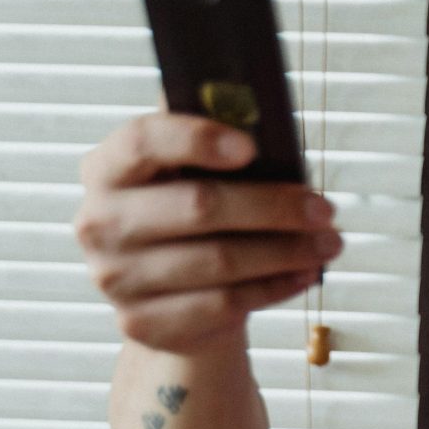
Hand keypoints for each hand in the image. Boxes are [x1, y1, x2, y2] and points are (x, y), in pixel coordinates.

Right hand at [75, 112, 340, 354]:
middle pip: (198, 205)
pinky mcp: (142, 322)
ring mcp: (114, 277)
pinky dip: (274, 287)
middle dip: (274, 206)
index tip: (251, 147)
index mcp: (107, 169)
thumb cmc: (193, 224)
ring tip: (329, 243)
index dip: (198, 139)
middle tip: (325, 209)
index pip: (143, 141)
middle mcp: (99, 222)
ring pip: (220, 261)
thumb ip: (213, 144)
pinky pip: (223, 304)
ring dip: (287, 251)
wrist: (172, 302)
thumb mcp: (194, 177)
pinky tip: (304, 274)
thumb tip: (255, 106)